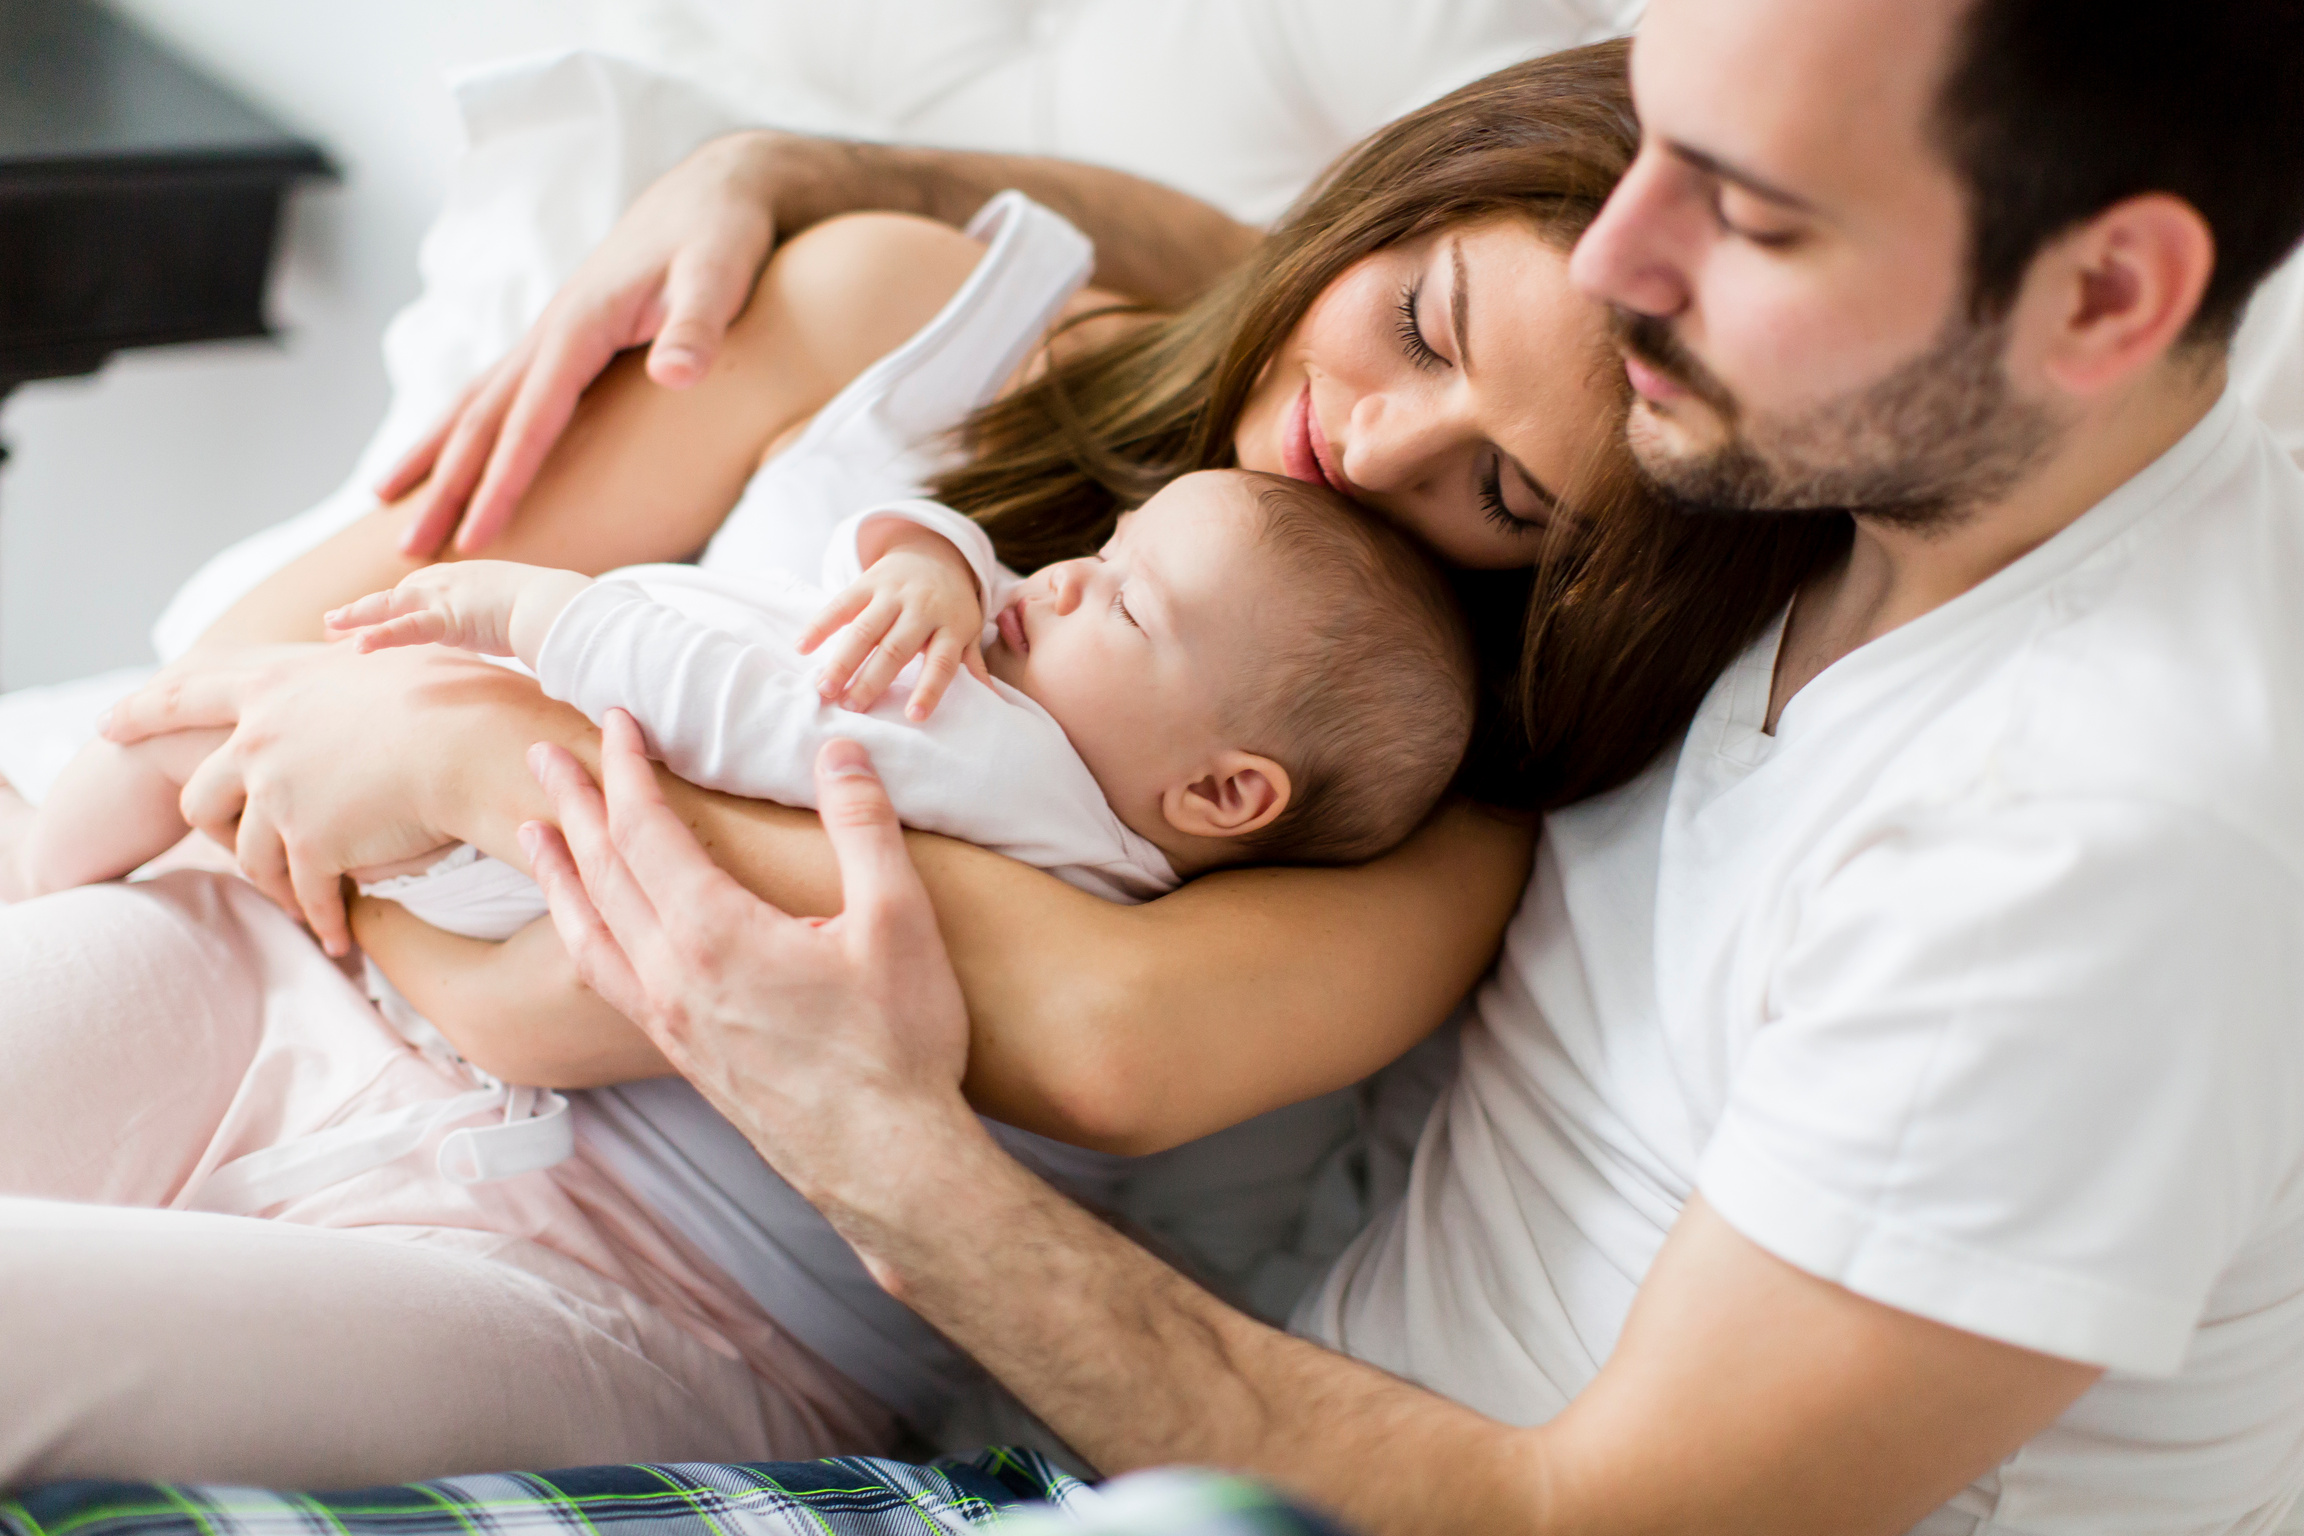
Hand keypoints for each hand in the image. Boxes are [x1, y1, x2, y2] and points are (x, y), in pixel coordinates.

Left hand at [102, 643, 514, 956]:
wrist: (472, 742)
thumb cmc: (454, 692)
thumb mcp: (387, 657)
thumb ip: (350, 659)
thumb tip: (349, 639)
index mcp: (275, 685)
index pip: (186, 694)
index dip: (144, 710)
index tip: (107, 724)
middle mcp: (261, 739)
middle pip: (202, 796)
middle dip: (211, 831)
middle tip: (219, 849)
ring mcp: (280, 794)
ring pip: (250, 855)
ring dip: (276, 884)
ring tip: (303, 904)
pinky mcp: (312, 843)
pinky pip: (306, 892)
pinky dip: (322, 918)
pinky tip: (337, 937)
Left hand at [325, 561, 591, 667]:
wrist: (561, 606)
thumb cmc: (553, 612)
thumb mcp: (523, 613)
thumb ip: (509, 623)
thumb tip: (520, 642)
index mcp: (465, 580)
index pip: (418, 593)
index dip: (390, 607)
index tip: (370, 620)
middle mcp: (449, 581)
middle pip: (395, 597)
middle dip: (363, 611)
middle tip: (333, 625)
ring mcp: (445, 596)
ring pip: (389, 607)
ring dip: (356, 617)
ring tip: (329, 627)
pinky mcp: (448, 618)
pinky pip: (405, 629)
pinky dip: (380, 636)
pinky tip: (357, 647)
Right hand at [381, 132, 784, 558]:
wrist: (717, 191)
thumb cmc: (722, 236)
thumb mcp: (721, 276)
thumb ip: (699, 327)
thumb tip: (677, 374)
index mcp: (579, 327)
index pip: (530, 421)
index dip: (502, 483)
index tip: (475, 541)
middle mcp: (549, 331)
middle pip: (481, 419)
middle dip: (443, 487)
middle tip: (405, 552)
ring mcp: (550, 333)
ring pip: (476, 402)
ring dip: (434, 457)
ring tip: (388, 503)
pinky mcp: (564, 336)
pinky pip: (500, 391)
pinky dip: (463, 427)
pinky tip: (447, 453)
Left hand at [522, 712, 974, 1226]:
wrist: (887, 1162)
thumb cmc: (898, 1045)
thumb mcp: (898, 920)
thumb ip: (865, 827)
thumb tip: (841, 751)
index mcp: (714, 933)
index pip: (646, 830)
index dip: (626, 769)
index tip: (615, 721)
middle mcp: (671, 976)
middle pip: (600, 873)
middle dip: (572, 806)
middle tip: (542, 755)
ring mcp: (669, 1021)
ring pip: (589, 932)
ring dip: (559, 873)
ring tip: (534, 836)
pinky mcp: (682, 1055)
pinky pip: (606, 978)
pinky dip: (581, 934)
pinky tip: (588, 931)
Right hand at [799, 525, 989, 719]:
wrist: (934, 552)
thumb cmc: (950, 606)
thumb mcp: (967, 631)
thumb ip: (972, 663)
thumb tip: (993, 700)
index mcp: (952, 626)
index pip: (942, 662)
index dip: (930, 689)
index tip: (914, 716)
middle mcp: (923, 608)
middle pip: (896, 648)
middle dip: (872, 679)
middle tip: (851, 708)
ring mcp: (894, 593)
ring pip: (865, 629)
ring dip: (843, 660)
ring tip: (824, 689)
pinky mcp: (868, 581)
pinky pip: (841, 603)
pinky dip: (820, 624)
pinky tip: (803, 647)